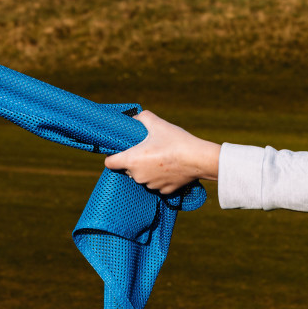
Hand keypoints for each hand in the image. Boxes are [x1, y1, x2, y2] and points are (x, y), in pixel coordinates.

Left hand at [105, 110, 220, 194]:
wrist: (198, 159)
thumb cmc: (176, 141)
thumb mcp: (157, 123)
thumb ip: (142, 118)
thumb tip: (135, 118)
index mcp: (132, 160)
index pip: (110, 163)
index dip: (113, 155)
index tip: (121, 150)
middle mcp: (138, 176)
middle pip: (128, 169)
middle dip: (134, 160)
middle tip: (147, 148)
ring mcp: (151, 185)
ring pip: (143, 176)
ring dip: (148, 168)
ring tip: (161, 157)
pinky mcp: (164, 191)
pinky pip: (157, 183)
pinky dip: (161, 176)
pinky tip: (171, 167)